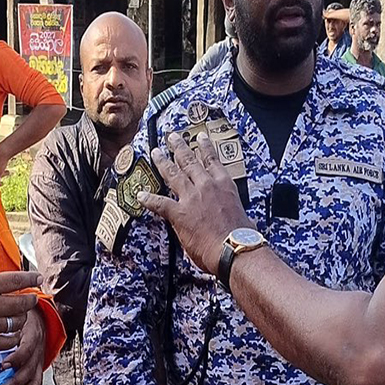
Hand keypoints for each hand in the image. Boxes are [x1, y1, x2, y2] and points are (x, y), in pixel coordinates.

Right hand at [0, 249, 42, 354]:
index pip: (17, 280)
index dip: (31, 278)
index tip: (38, 277)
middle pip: (22, 302)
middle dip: (30, 300)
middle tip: (32, 298)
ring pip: (17, 321)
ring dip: (22, 317)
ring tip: (20, 315)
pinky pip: (9, 340)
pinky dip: (14, 337)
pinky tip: (12, 333)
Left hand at [2, 304, 46, 384]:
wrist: (40, 316)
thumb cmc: (21, 318)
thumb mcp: (14, 316)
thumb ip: (1, 325)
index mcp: (32, 335)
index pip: (27, 349)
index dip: (16, 358)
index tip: (3, 365)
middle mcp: (37, 350)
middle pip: (30, 369)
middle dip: (16, 382)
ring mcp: (39, 360)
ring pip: (36, 379)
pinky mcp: (38, 368)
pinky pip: (37, 384)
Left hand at [139, 132, 252, 275]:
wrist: (233, 248)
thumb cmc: (243, 236)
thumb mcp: (244, 215)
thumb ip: (237, 211)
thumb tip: (244, 220)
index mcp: (224, 185)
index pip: (212, 160)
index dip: (204, 147)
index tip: (200, 137)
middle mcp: (206, 185)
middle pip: (189, 161)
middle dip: (179, 147)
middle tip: (172, 137)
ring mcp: (191, 197)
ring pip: (173, 174)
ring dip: (162, 162)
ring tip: (155, 152)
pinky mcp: (179, 213)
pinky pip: (159, 203)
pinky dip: (148, 199)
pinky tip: (140, 195)